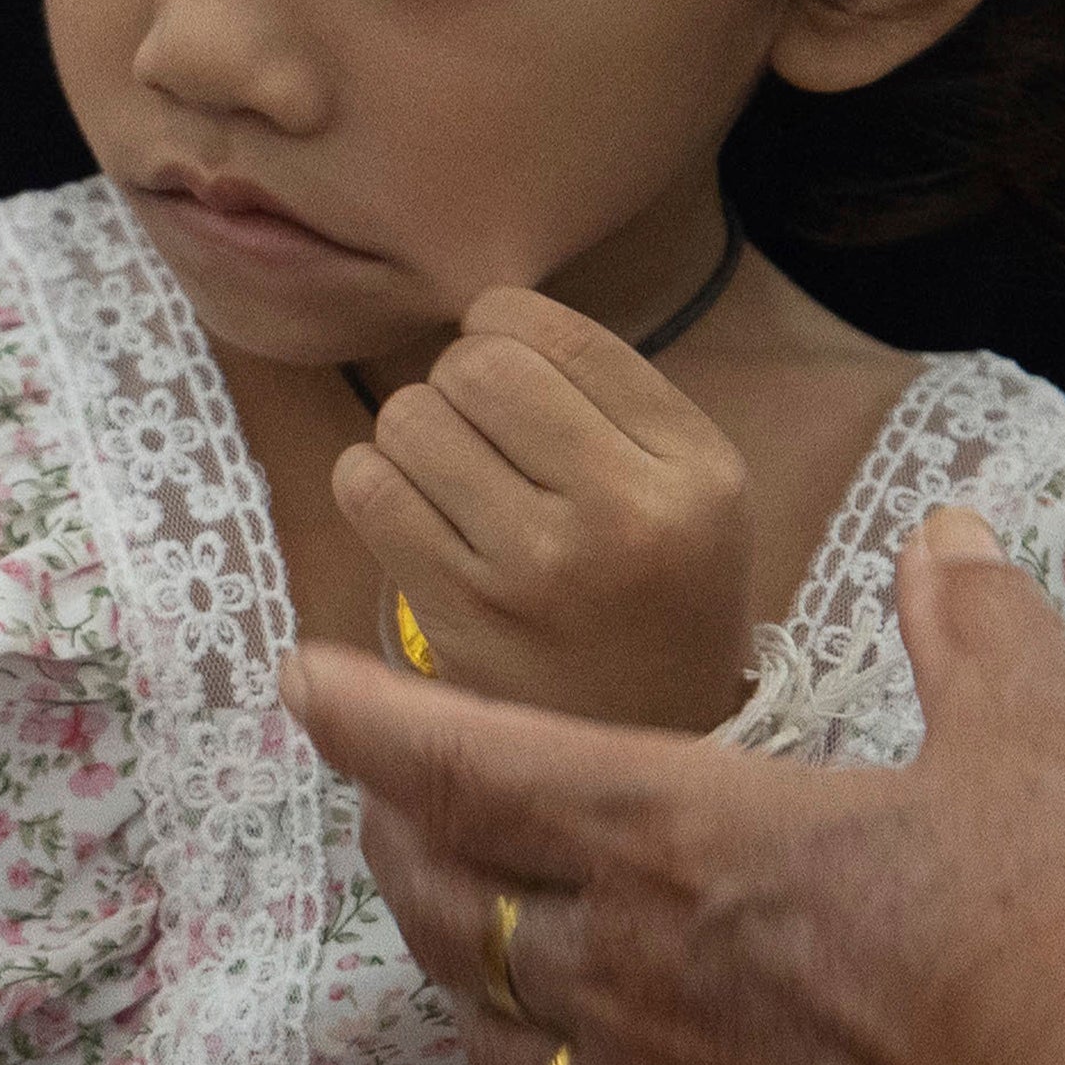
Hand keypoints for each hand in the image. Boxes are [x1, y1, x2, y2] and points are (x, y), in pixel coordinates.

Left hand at [291, 505, 1064, 1064]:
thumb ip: (976, 630)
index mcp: (678, 838)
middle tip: (391, 805)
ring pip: (496, 1046)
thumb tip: (951, 535)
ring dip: (474, 984)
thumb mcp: (1045, 744)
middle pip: (444, 909)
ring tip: (485, 943)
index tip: (301, 681)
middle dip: (398, 844)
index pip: (464, 764)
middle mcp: (627, 979)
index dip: (368, 720)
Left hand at [333, 287, 755, 730]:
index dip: (503, 326)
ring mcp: (535, 569)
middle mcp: (625, 514)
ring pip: (411, 419)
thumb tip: (479, 316)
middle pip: (477, 366)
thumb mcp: (690, 487)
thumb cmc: (655, 594)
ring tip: (447, 475)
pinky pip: (368, 488)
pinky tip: (409, 508)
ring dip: (411, 433)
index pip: (562, 334)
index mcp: (697, 470)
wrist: (641, 748)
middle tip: (475, 426)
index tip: (502, 364)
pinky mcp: (458, 614)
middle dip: (456, 380)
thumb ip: (607, 398)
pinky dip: (372, 481)